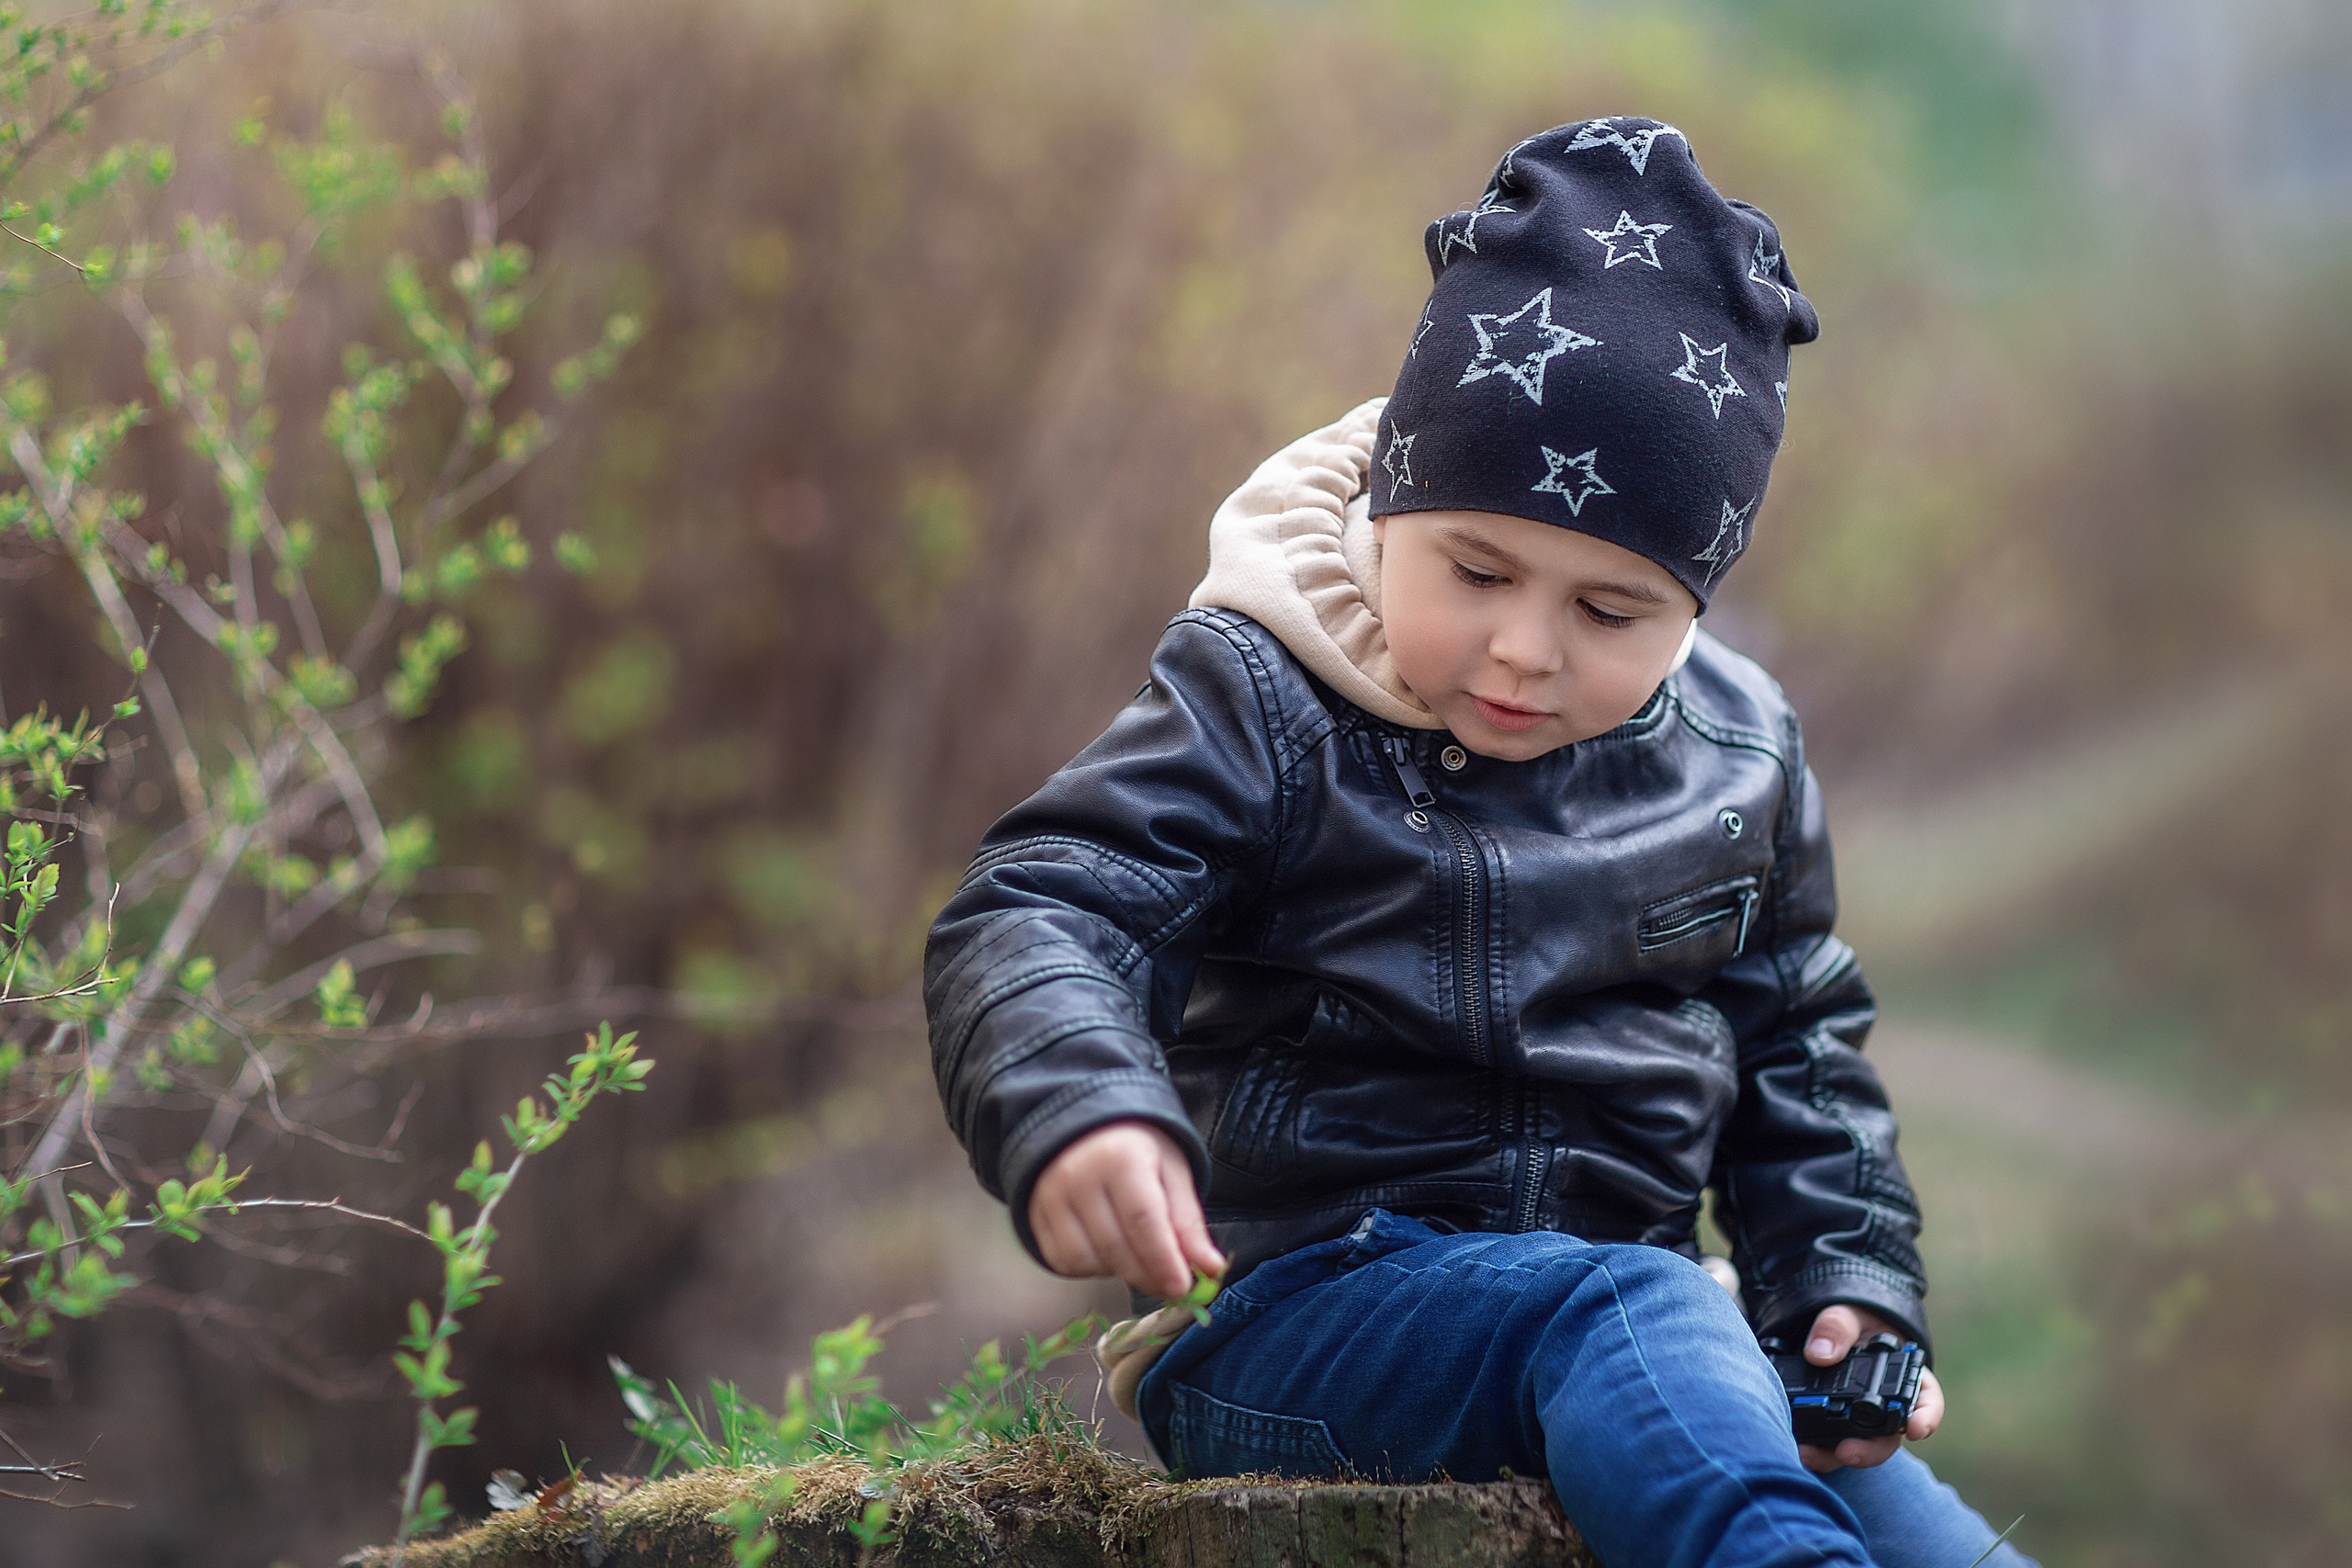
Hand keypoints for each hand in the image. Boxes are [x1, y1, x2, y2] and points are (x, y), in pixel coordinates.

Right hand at [1026, 1120, 1225, 1298]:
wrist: (1085, 1127)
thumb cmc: (1137, 1150)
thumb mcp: (1171, 1173)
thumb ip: (1189, 1224)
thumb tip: (1211, 1269)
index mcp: (1121, 1159)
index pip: (1143, 1222)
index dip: (1164, 1261)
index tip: (1182, 1287)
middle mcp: (1079, 1176)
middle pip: (1116, 1248)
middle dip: (1147, 1275)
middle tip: (1168, 1284)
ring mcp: (1051, 1196)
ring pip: (1087, 1261)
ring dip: (1118, 1272)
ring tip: (1136, 1255)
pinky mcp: (1035, 1214)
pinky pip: (1062, 1261)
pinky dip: (1089, 1268)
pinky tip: (1107, 1252)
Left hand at [1794, 1304, 1942, 1472]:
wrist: (1824, 1333)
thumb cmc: (1849, 1324)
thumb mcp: (1846, 1316)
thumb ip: (1837, 1328)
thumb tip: (1820, 1354)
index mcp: (1905, 1377)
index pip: (1927, 1402)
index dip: (1926, 1418)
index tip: (1916, 1430)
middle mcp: (1887, 1407)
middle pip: (1888, 1438)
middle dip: (1869, 1451)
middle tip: (1847, 1452)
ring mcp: (1861, 1422)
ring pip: (1856, 1447)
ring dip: (1834, 1455)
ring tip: (1809, 1454)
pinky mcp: (1833, 1428)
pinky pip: (1828, 1444)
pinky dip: (1815, 1450)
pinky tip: (1799, 1448)